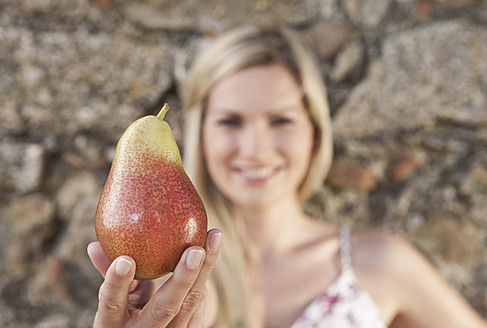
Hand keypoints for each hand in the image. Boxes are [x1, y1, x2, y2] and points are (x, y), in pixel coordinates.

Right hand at [87, 229, 221, 327]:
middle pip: (165, 309)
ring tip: (214, 236)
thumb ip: (110, 274)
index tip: (125, 260)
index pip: (113, 304)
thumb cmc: (126, 316)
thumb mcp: (115, 303)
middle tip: (195, 250)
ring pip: (192, 304)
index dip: (117, 284)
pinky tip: (212, 247)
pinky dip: (204, 275)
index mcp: (114, 326)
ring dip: (205, 269)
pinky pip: (200, 303)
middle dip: (182, 279)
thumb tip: (94, 245)